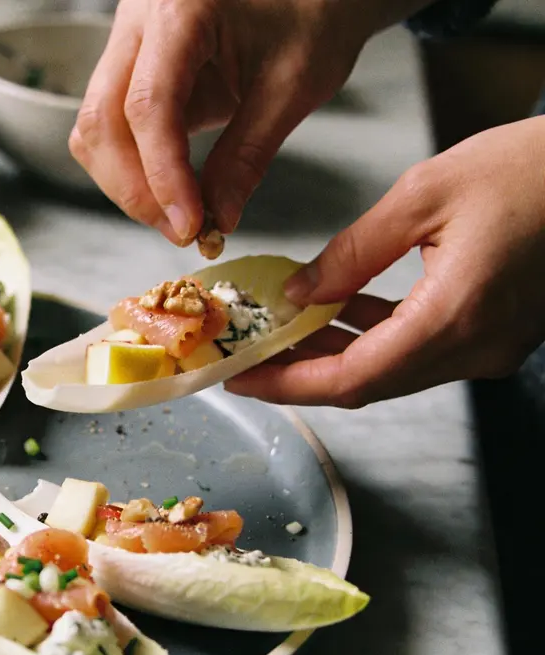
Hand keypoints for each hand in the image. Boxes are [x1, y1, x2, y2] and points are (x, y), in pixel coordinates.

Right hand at [68, 0, 424, 244]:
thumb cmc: (315, 10)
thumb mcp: (293, 84)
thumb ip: (247, 155)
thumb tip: (217, 220)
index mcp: (181, 9)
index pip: (148, 107)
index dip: (163, 176)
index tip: (189, 225)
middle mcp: (139, 19)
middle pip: (102, 120)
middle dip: (135, 188)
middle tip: (181, 231)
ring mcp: (128, 39)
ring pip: (94, 127)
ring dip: (126, 182)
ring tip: (177, 215)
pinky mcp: (132, 64)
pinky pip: (108, 123)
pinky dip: (132, 165)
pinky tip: (170, 189)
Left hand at [226, 117, 544, 407]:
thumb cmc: (532, 169)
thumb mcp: (424, 195)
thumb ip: (352, 252)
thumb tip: (300, 293)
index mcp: (455, 318)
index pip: (352, 378)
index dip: (288, 384)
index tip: (240, 378)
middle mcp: (476, 348)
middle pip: (368, 383)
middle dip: (300, 373)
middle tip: (247, 357)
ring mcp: (492, 347)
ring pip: (393, 370)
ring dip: (334, 354)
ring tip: (279, 332)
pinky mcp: (498, 333)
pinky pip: (421, 349)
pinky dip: (374, 335)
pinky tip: (337, 310)